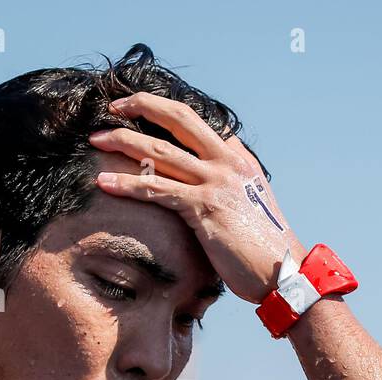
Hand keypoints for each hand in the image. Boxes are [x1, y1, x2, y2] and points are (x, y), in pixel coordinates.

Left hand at [88, 92, 306, 303]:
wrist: (285, 273)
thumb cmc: (264, 249)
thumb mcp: (250, 207)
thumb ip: (229, 189)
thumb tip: (205, 190)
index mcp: (239, 159)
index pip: (199, 122)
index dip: (166, 111)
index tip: (140, 108)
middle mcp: (228, 162)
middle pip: (179, 118)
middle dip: (143, 106)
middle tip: (114, 106)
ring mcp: (216, 182)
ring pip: (160, 151)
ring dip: (123, 141)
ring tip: (96, 140)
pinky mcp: (204, 208)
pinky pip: (156, 190)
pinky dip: (127, 184)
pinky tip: (104, 183)